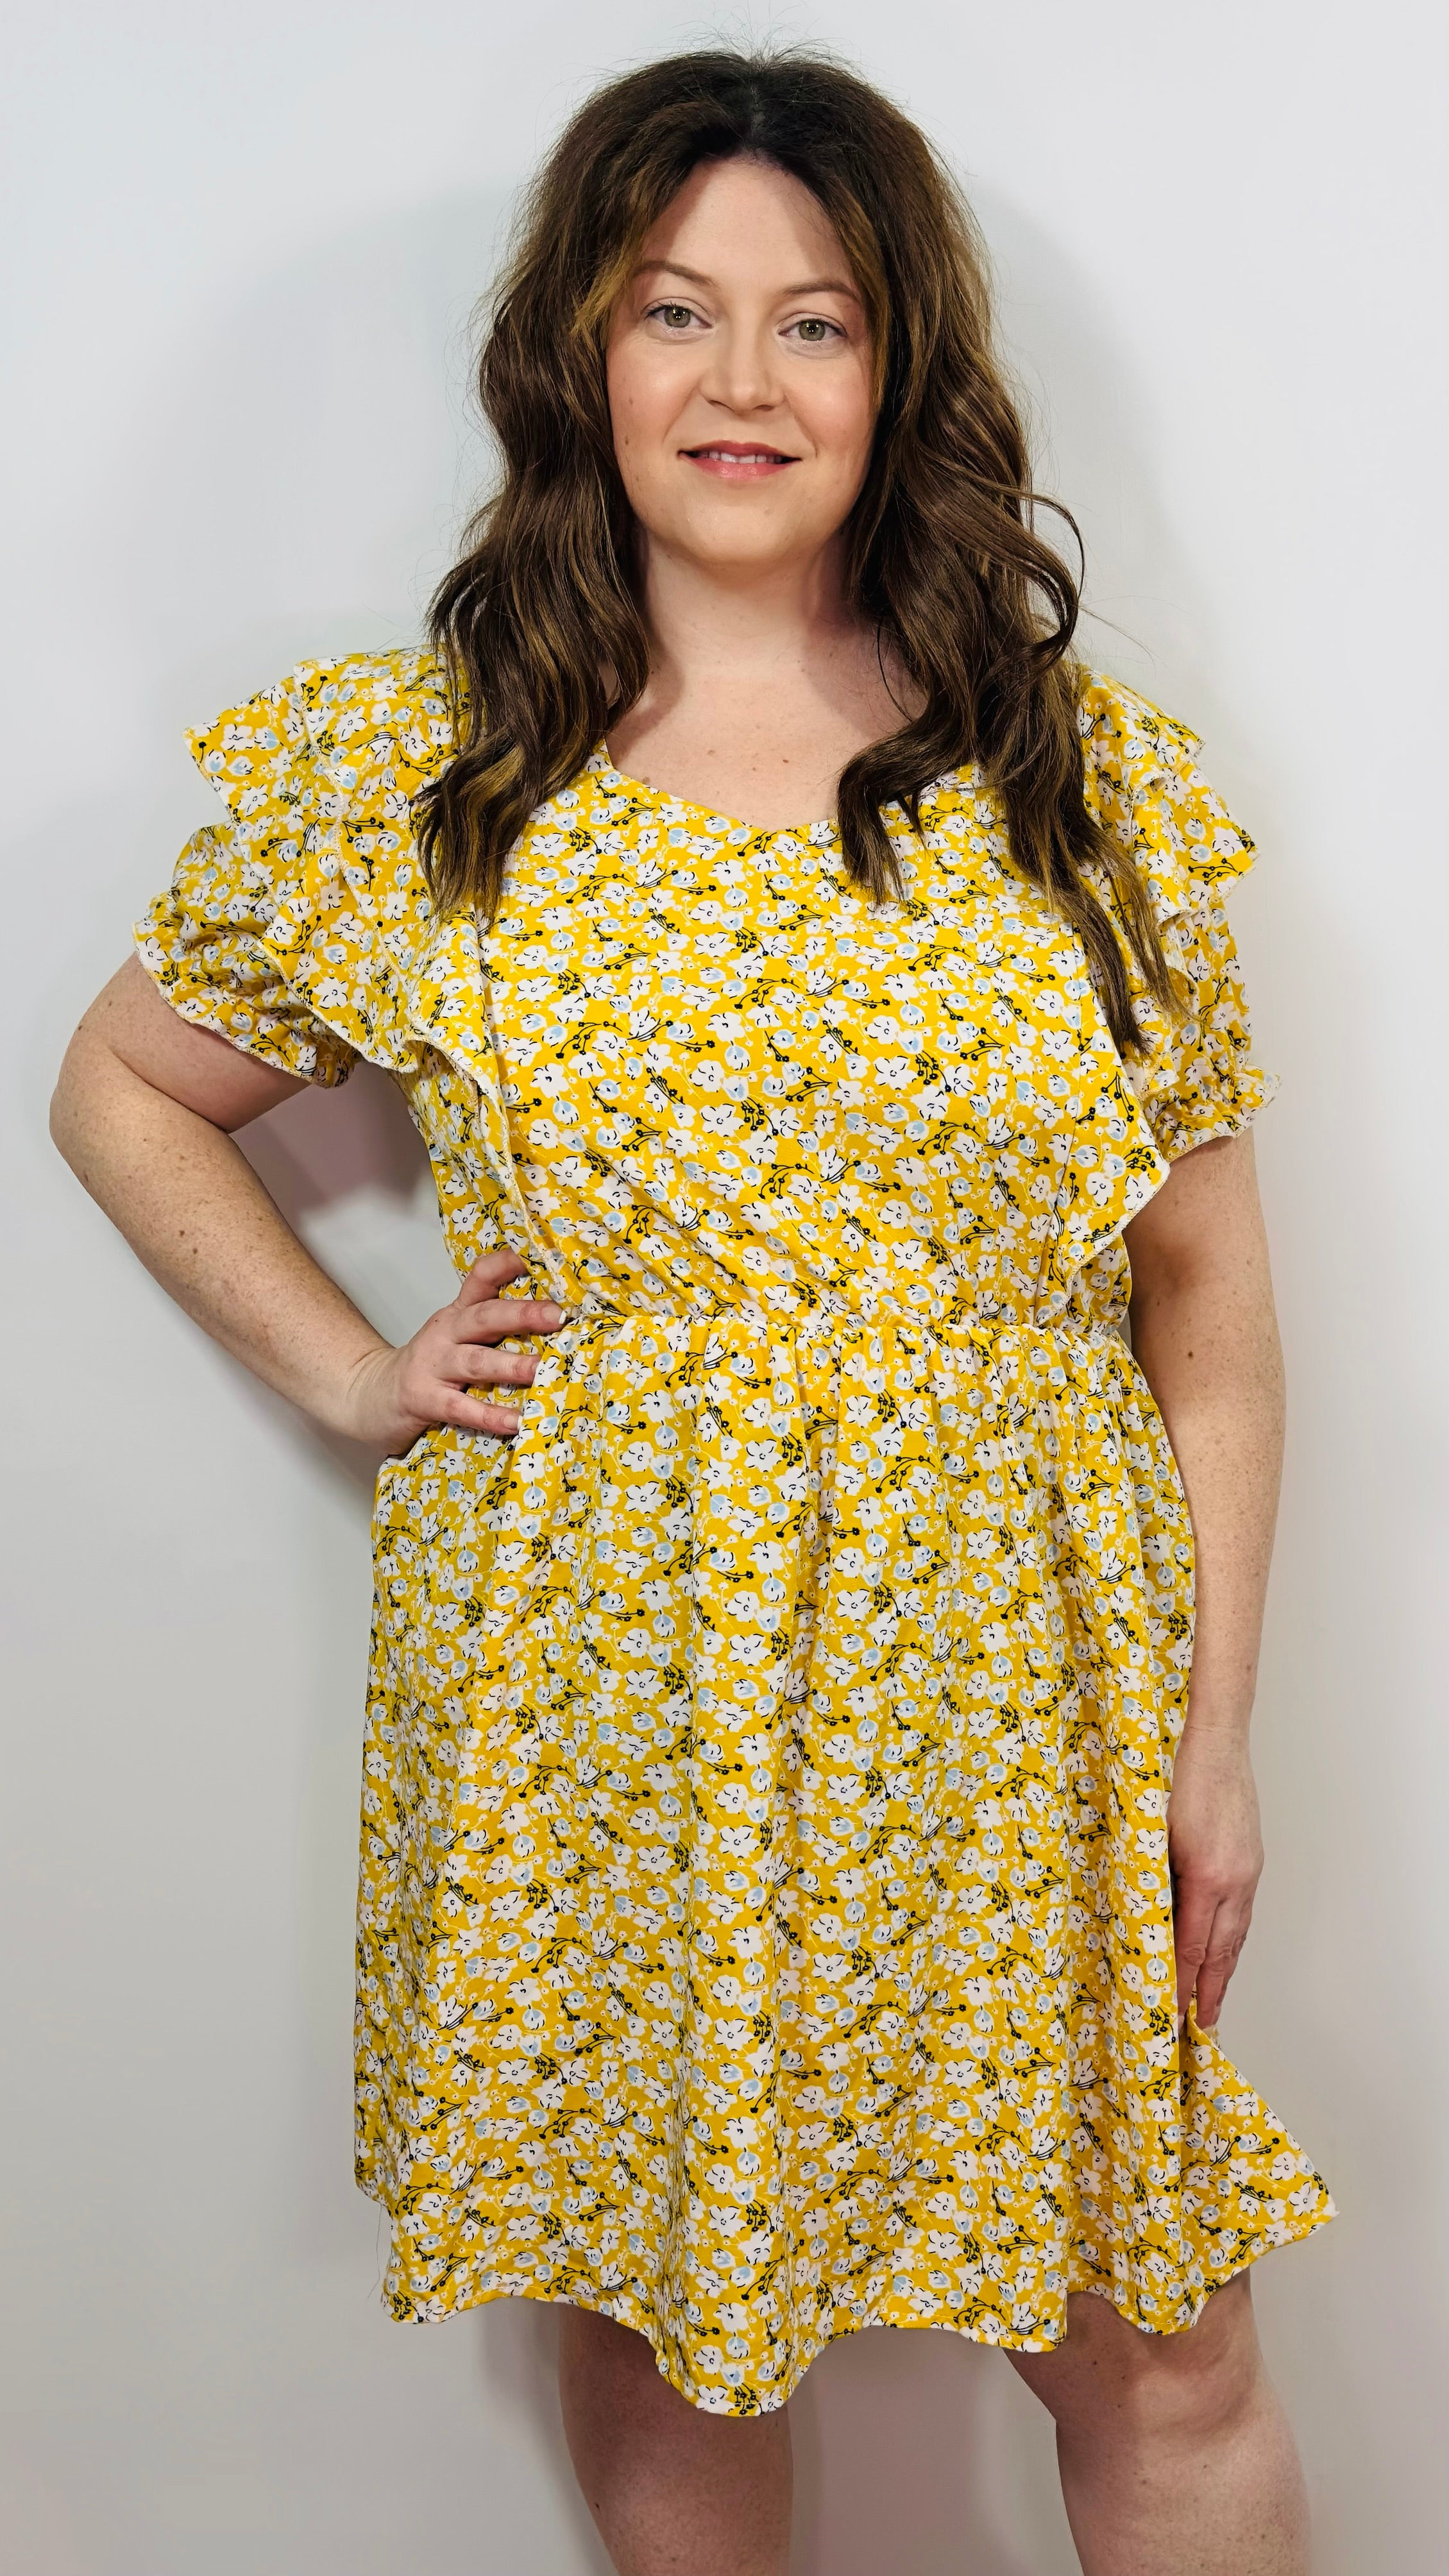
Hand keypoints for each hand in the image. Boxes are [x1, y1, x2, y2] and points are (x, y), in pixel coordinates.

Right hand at [341, 1251, 564, 1451]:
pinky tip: (516, 1422)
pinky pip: (462, 1408)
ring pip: (476, 1362)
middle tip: (557, 1316)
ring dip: (511, 1365)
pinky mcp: (425, 1400)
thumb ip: (494, 1324)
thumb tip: (556, 1318)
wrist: (370, 1392)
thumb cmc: (430, 1364)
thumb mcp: (456, 1334)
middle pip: (484, 1317)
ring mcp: (434, 1366)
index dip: (505, 1266)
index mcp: (458, 1313)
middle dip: (521, 1315)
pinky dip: (489, 1415)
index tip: (536, 1260)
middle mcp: (447, 1333)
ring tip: (541, 1370)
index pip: (480, 1278)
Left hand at [1166, 1722, 1263, 2033]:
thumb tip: (1141, 1922)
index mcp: (1207, 1875)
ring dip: (1223, 1973)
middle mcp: (1235, 1879)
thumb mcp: (1151, 1830)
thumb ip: (1151, 1879)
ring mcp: (1248, 1870)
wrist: (1214, 1736)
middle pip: (1221, 1951)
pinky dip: (1231, 1942)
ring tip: (1212, 2003)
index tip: (1169, 2014)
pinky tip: (1223, 1952)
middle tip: (1198, 2030)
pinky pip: (1242, 1914)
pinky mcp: (1251, 1860)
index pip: (1191, 1946)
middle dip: (1208, 1993)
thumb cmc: (1174, 1774)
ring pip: (1236, 1935)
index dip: (1179, 1984)